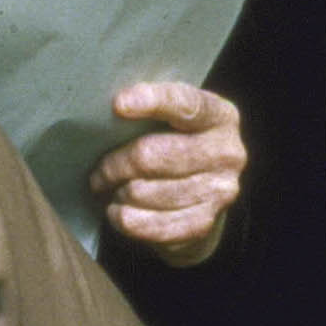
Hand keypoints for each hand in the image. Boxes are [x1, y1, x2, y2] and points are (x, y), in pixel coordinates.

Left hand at [88, 82, 245, 265]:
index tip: (119, 104)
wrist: (202, 194)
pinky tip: (119, 211)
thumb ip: (152, 109)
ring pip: (143, 192)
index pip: (185, 104)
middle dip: (114, 165)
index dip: (151, 101)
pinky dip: (123, 218)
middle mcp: (227, 153)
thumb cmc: (174, 145)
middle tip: (98, 171)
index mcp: (220, 116)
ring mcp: (219, 191)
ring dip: (117, 192)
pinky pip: (148, 224)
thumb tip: (112, 109)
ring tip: (111, 189)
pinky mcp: (204, 223)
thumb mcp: (172, 118)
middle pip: (151, 155)